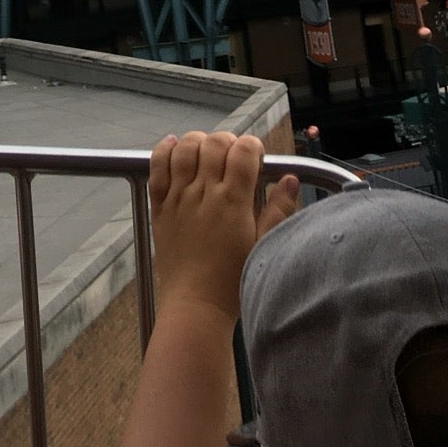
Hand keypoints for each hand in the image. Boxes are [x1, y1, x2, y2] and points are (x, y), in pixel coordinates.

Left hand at [149, 131, 299, 320]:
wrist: (196, 305)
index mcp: (233, 201)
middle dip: (227, 141)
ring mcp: (178, 197)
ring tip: (207, 150)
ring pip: (185, 148)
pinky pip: (157, 167)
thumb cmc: (232, 280)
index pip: (242, 151)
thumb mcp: (263, 246)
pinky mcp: (160, 206)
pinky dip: (164, 150)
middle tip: (234, 156)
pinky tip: (174, 145)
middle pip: (214, 143)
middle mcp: (203, 193)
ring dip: (198, 141)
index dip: (251, 145)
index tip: (255, 156)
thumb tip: (290, 179)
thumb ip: (278, 210)